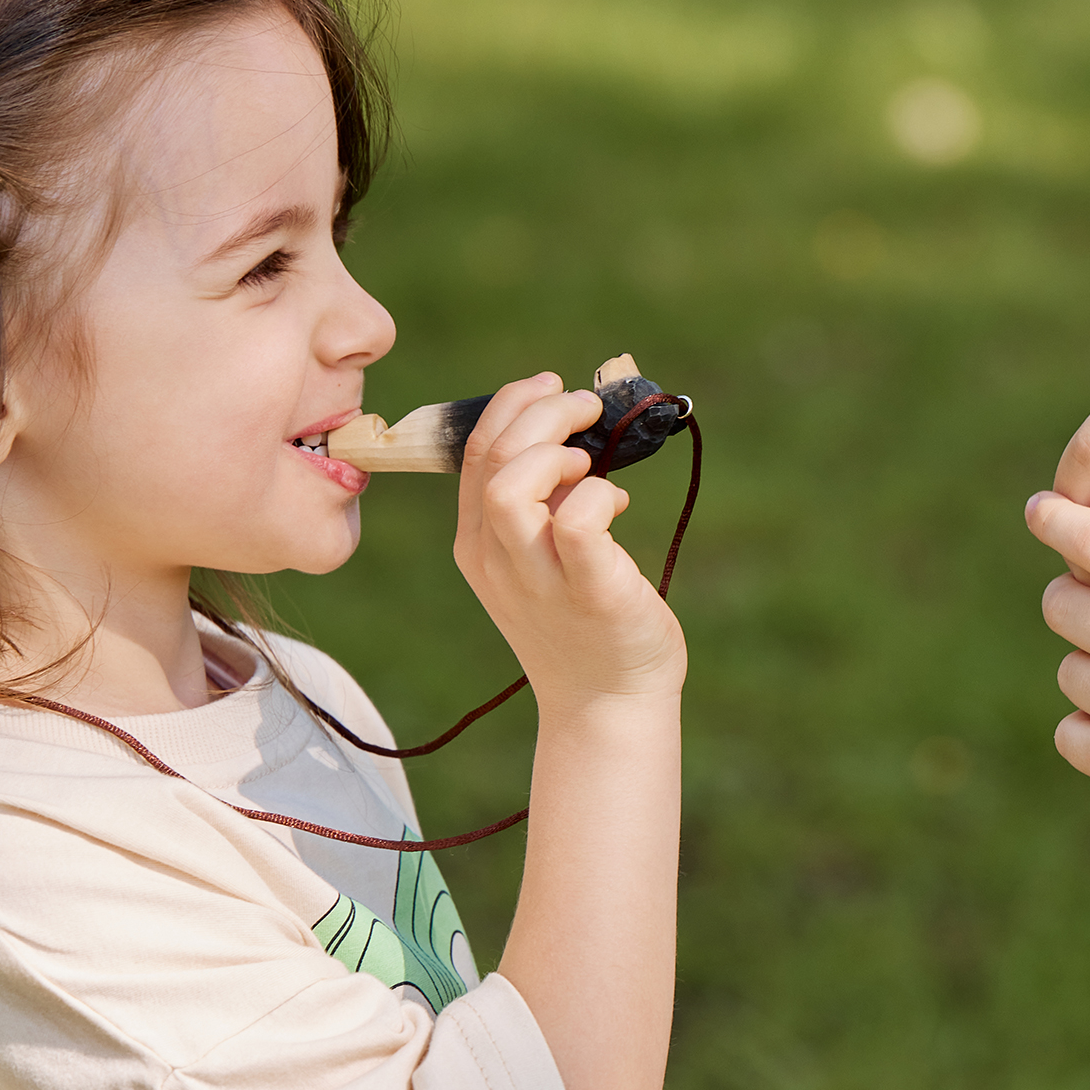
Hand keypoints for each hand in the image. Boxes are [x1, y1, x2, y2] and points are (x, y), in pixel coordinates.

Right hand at [453, 373, 686, 709]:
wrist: (606, 703)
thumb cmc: (585, 621)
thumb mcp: (546, 557)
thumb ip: (549, 503)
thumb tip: (578, 446)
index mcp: (478, 544)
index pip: (472, 452)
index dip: (510, 404)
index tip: (551, 386)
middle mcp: (496, 559)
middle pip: (491, 456)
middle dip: (540, 411)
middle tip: (586, 407)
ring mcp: (537, 579)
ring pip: (510, 487)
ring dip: (554, 452)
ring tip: (589, 459)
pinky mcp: (588, 593)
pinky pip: (579, 524)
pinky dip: (598, 494)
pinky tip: (617, 503)